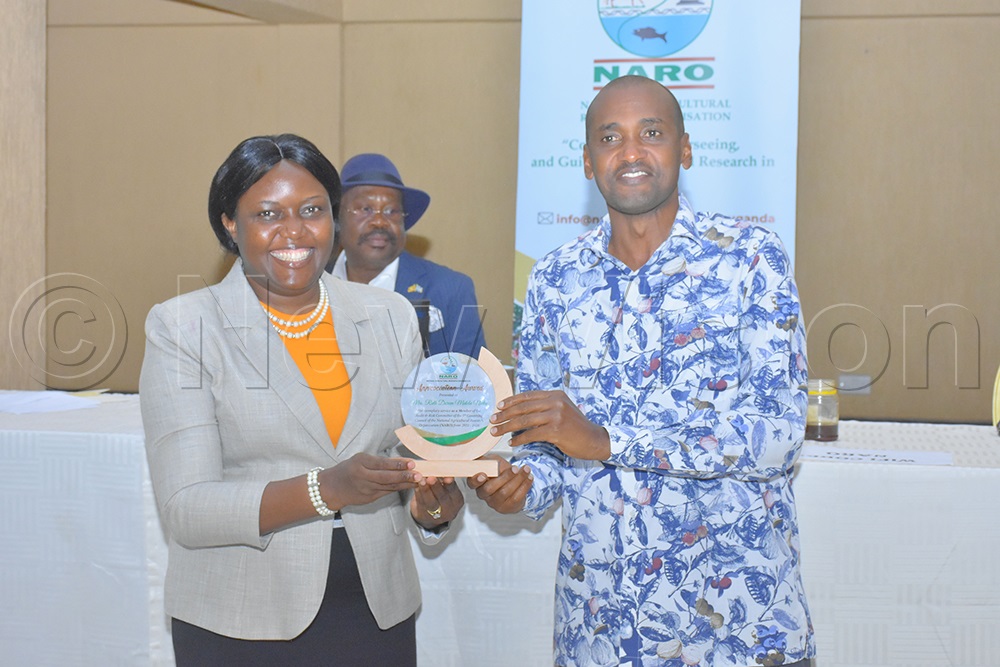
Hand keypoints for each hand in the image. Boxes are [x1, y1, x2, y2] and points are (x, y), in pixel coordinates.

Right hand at [322, 452, 420, 509]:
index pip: (382, 464)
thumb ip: (379, 461)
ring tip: (419, 480)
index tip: (411, 463)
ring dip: (406, 484)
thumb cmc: (348, 470)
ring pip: (389, 486)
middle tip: (419, 475)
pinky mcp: (370, 498)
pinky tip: (410, 486)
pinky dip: (399, 488)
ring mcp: (367, 489)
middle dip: (404, 476)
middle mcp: (363, 477)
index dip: (397, 464)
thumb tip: (402, 462)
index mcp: (360, 463)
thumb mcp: (360, 459)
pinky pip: (387, 492)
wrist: (332, 488)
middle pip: (387, 477)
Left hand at [410, 476, 464, 530]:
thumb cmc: (440, 496)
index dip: (450, 484)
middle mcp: (448, 507)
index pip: (453, 490)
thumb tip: (440, 465)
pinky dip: (418, 493)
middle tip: (431, 478)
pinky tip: (416, 486)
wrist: (431, 515)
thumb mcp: (448, 490)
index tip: (448, 477)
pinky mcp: (423, 514)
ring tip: (421, 480)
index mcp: (456, 499)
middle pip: (442, 497)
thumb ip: (445, 480)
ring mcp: (435, 513)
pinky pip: (420, 503)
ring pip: (430, 501)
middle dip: (436, 486)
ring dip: (425, 490)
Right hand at [467, 454, 532, 513]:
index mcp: (477, 482)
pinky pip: (516, 497)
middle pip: (490, 488)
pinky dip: (524, 485)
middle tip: (514, 468)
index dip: (476, 480)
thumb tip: (482, 453)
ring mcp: (495, 503)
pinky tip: (529, 477)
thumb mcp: (493, 461)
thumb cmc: (500, 471)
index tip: (483, 474)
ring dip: (517, 479)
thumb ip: (487, 459)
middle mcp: (484, 494)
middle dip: (504, 477)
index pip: (471, 483)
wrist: (513, 483)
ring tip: (526, 469)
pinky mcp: (507, 507)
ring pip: (505, 492)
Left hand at [488, 390, 610, 459]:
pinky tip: (512, 443)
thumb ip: (545, 408)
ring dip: (507, 427)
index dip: (511, 401)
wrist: (595, 439)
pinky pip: (531, 434)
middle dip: (505, 414)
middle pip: (523, 407)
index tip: (499, 406)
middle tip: (492, 420)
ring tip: (496, 432)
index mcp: (555, 395)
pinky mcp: (556, 430)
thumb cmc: (576, 428)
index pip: (528, 396)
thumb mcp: (562, 410)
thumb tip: (521, 412)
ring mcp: (556, 415)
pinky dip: (519, 439)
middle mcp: (555, 402)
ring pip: (525, 420)